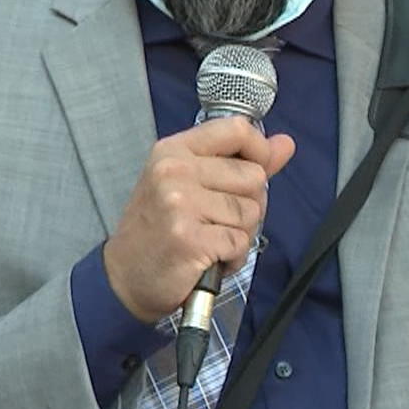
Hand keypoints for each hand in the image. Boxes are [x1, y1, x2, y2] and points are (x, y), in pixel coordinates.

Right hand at [102, 117, 294, 322]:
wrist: (124, 278)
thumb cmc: (159, 230)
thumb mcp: (190, 184)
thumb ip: (240, 161)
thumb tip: (285, 143)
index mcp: (174, 150)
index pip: (238, 130)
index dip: (260, 150)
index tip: (257, 170)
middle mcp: (175, 171)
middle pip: (254, 176)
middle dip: (249, 204)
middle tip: (217, 221)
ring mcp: (180, 204)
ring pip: (251, 212)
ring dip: (240, 234)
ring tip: (210, 241)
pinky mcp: (190, 238)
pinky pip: (240, 242)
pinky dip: (233, 257)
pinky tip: (209, 259)